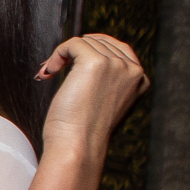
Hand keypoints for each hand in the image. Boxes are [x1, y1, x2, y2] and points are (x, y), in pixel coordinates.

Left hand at [35, 33, 148, 158]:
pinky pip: (73, 43)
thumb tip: (82, 57)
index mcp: (140, 81)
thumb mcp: (104, 104)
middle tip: (52, 69)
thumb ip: (106, 82)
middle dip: (74, 54)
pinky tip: (48, 72)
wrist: (77, 147)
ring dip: (62, 56)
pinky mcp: (96, 63)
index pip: (118, 48)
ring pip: (85, 43)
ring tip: (48, 74)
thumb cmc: (83, 133)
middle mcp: (133, 70)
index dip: (91, 50)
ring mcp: (116, 65)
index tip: (69, 61)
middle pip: (100, 43)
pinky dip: (57, 54)